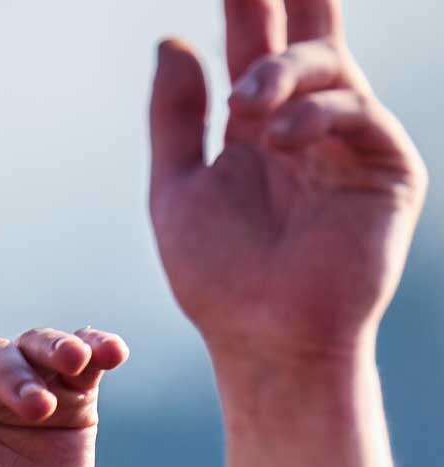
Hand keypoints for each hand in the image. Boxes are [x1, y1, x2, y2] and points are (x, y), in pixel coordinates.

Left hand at [150, 0, 425, 369]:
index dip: (247, 2)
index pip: (255, 42)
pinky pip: (358, 113)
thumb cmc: (217, 277)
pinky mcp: (388, 167)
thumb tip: (173, 39)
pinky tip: (276, 136)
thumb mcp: (178, 187)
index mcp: (258, 123)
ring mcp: (351, 141)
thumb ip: (177, 115)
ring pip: (330, 65)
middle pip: (308, 33)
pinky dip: (314, 115)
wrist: (262, 338)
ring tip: (247, 101)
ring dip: (283, 71)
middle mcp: (308, 122)